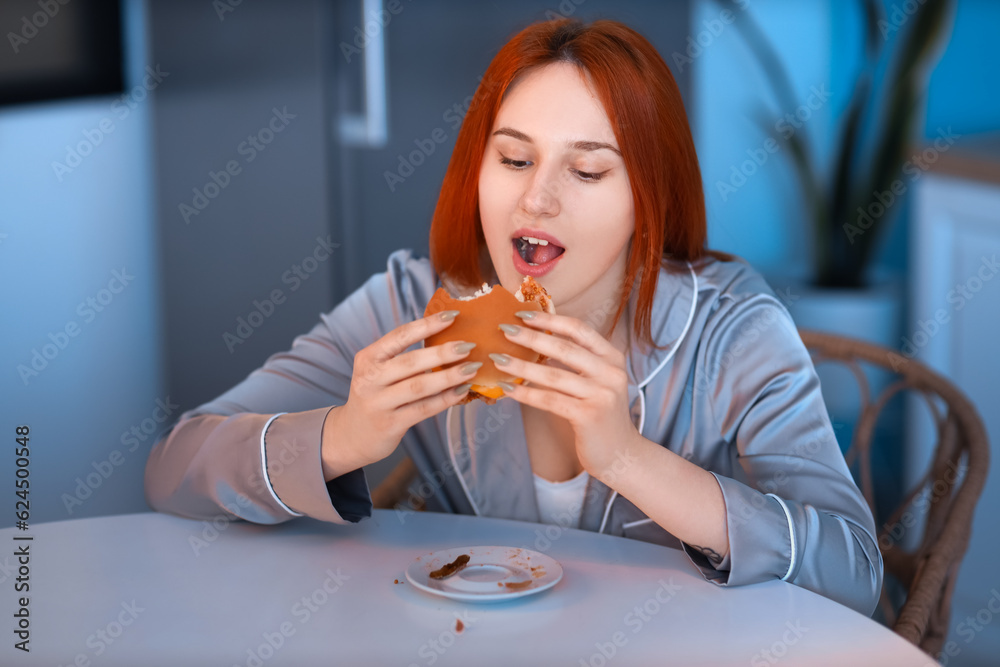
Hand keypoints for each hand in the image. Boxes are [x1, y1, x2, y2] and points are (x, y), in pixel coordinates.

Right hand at [320, 311, 480, 478]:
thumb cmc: (376, 396)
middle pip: (411, 362)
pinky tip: (462, 391)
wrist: (352, 436)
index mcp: (368, 358)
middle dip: (442, 353)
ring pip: (419, 387)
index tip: (452, 315)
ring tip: (472, 368)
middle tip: (469, 345)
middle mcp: (370, 379)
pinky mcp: (390, 424)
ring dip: (449, 376)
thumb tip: (448, 338)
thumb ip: (403, 358)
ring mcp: (379, 403)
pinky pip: (423, 409)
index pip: (399, 336)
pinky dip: (445, 399)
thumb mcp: (378, 372)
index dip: (427, 325)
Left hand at [491, 311, 638, 479]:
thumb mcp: (598, 381)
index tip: (523, 313)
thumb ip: (579, 361)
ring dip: (521, 366)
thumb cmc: (602, 415)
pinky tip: (507, 388)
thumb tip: (538, 339)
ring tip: (497, 358)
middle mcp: (611, 373)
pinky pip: (549, 400)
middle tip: (503, 329)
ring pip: (553, 375)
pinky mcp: (589, 416)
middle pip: (564, 349)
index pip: (579, 330)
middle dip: (530, 337)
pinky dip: (525, 394)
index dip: (550, 320)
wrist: (621, 454)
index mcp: (613, 358)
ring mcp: (602, 395)